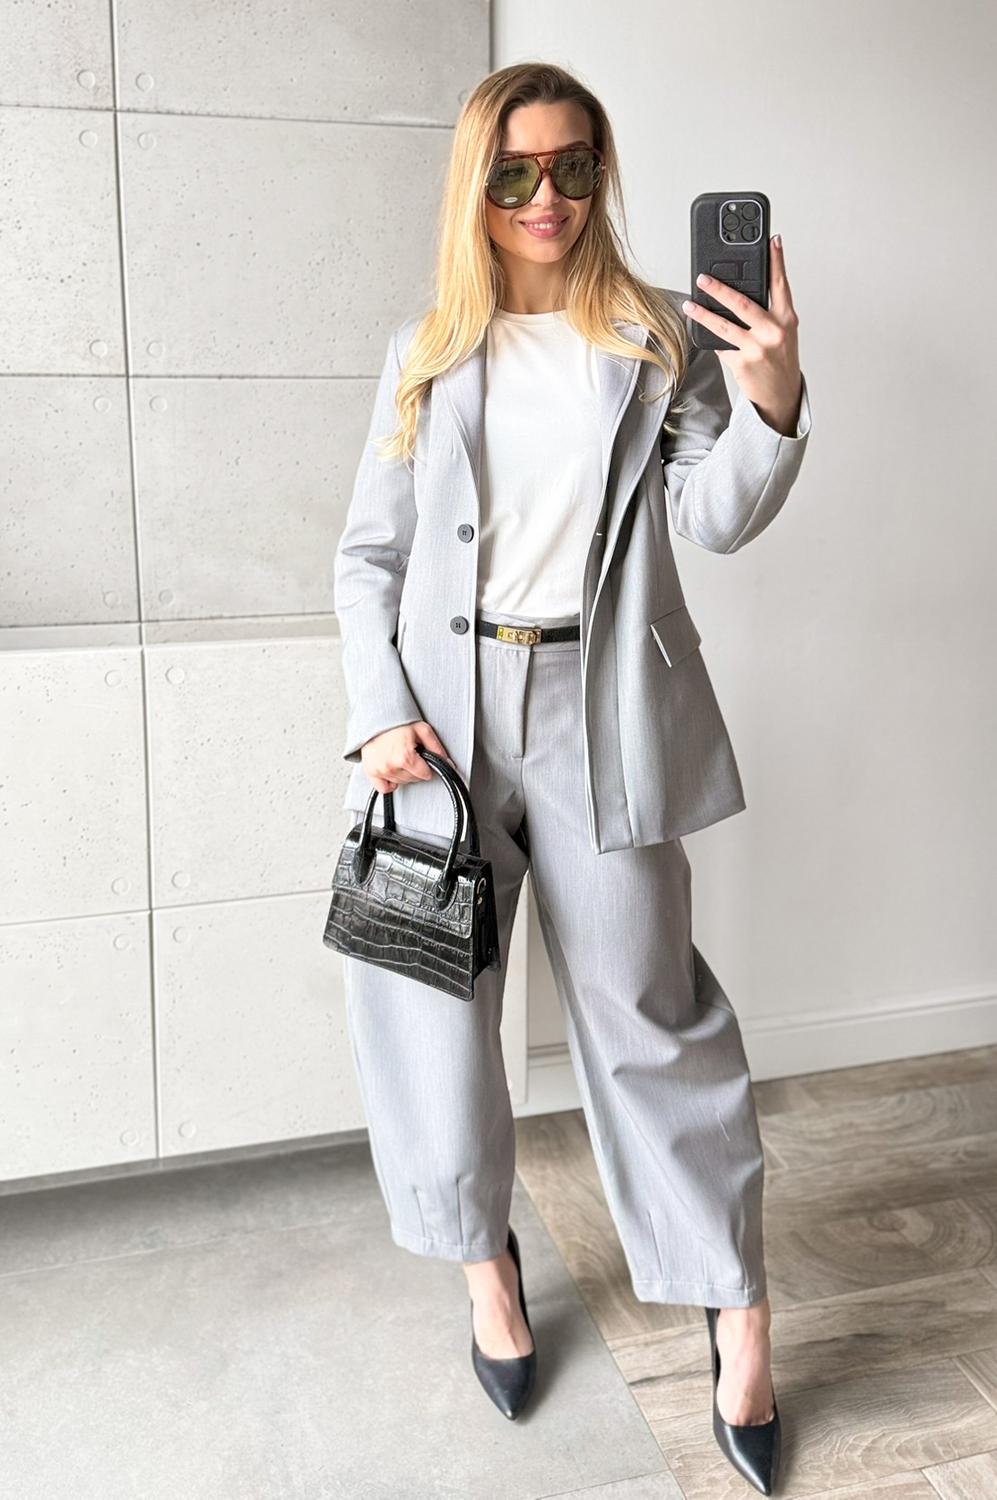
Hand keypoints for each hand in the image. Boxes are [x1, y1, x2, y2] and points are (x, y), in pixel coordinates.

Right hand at [360, 720, 454, 795]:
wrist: (375, 718)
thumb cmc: (395, 721)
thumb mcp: (422, 730)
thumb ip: (436, 747)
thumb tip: (447, 761)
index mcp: (405, 757)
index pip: (425, 775)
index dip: (428, 766)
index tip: (424, 759)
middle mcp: (392, 766)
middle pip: (414, 779)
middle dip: (417, 769)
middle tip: (412, 754)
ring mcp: (380, 771)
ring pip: (402, 783)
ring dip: (404, 774)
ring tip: (401, 758)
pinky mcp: (371, 772)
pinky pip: (384, 788)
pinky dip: (390, 783)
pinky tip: (394, 772)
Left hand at [683, 234, 801, 436]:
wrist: (780, 395)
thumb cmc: (780, 360)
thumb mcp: (782, 333)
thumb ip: (769, 313)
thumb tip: (740, 294)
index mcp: (787, 319)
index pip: (781, 284)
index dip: (777, 260)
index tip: (771, 240)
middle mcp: (774, 332)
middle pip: (743, 303)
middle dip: (719, 289)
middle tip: (703, 278)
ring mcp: (757, 348)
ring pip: (724, 326)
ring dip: (702, 314)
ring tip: (689, 305)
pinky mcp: (742, 363)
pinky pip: (721, 346)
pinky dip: (712, 339)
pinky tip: (703, 333)